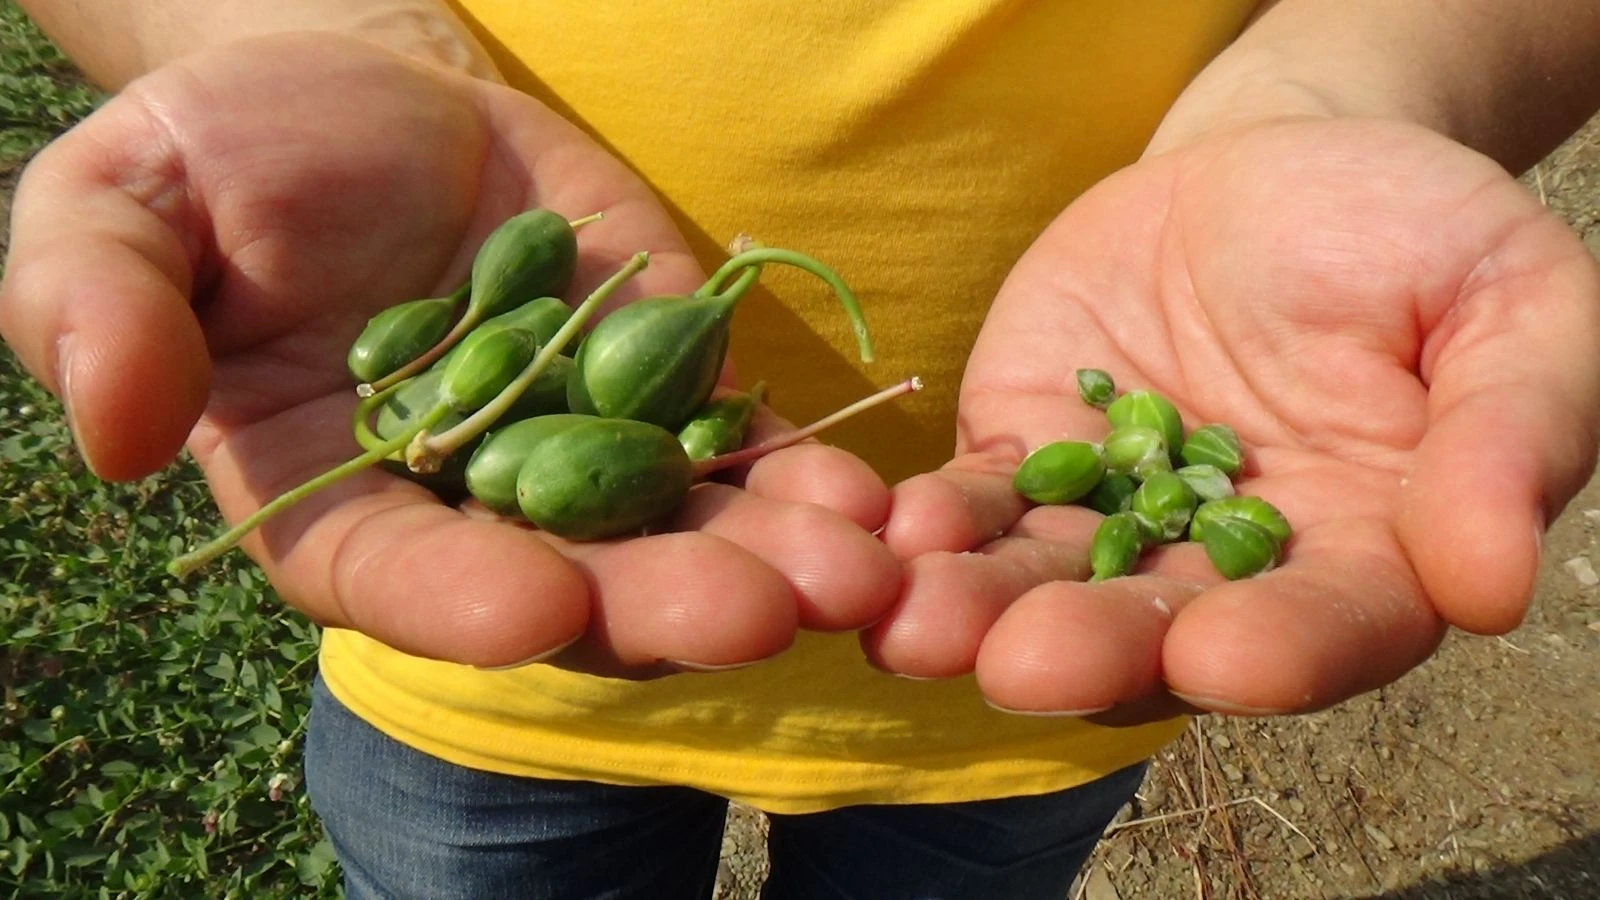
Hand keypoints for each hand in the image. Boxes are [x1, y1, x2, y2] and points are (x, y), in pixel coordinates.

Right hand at [0, 33, 898, 674]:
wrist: (371, 92)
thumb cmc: (228, 152)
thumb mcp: (120, 201)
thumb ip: (101, 307)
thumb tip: (117, 432)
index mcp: (334, 502)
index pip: (393, 579)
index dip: (461, 600)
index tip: (538, 605)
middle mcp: (472, 508)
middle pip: (571, 583)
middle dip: (661, 602)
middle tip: (758, 612)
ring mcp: (582, 451)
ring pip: (678, 533)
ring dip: (771, 557)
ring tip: (855, 561)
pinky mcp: (667, 383)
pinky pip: (736, 443)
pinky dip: (800, 475)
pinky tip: (870, 493)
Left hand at [868, 117, 1599, 721]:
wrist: (1272, 165)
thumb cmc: (1412, 231)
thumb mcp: (1510, 301)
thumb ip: (1510, 435)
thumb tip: (1491, 589)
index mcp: (1366, 557)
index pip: (1330, 628)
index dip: (1280, 652)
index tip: (1220, 657)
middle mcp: (1228, 569)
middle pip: (1159, 632)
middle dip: (1088, 651)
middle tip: (1021, 665)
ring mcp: (1112, 520)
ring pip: (1043, 588)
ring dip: (976, 615)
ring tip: (914, 626)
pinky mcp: (1025, 458)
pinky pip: (972, 505)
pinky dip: (929, 527)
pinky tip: (889, 533)